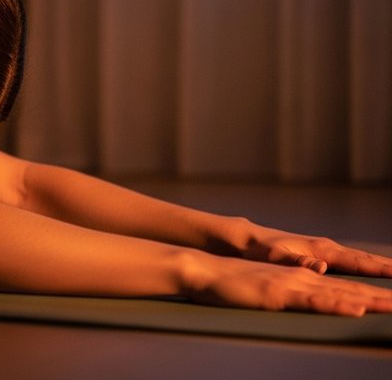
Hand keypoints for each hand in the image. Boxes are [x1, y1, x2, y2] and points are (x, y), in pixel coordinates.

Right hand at [187, 255, 391, 315]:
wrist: (205, 270)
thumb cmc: (233, 283)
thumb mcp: (269, 288)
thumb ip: (293, 291)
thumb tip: (312, 288)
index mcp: (303, 278)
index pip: (348, 286)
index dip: (376, 293)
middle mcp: (304, 278)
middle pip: (353, 289)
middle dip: (384, 297)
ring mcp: (293, 285)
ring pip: (340, 293)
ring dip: (372, 300)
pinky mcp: (280, 295)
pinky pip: (313, 302)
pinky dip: (337, 304)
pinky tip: (356, 309)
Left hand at [242, 227, 391, 277]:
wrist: (247, 240)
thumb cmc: (259, 250)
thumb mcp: (275, 258)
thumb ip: (297, 263)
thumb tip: (322, 268)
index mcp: (322, 250)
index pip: (359, 262)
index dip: (382, 269)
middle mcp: (328, 249)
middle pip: (367, 260)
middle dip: (391, 268)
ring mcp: (325, 252)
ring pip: (362, 260)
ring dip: (383, 267)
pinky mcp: (320, 256)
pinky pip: (351, 263)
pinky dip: (368, 267)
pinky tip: (376, 274)